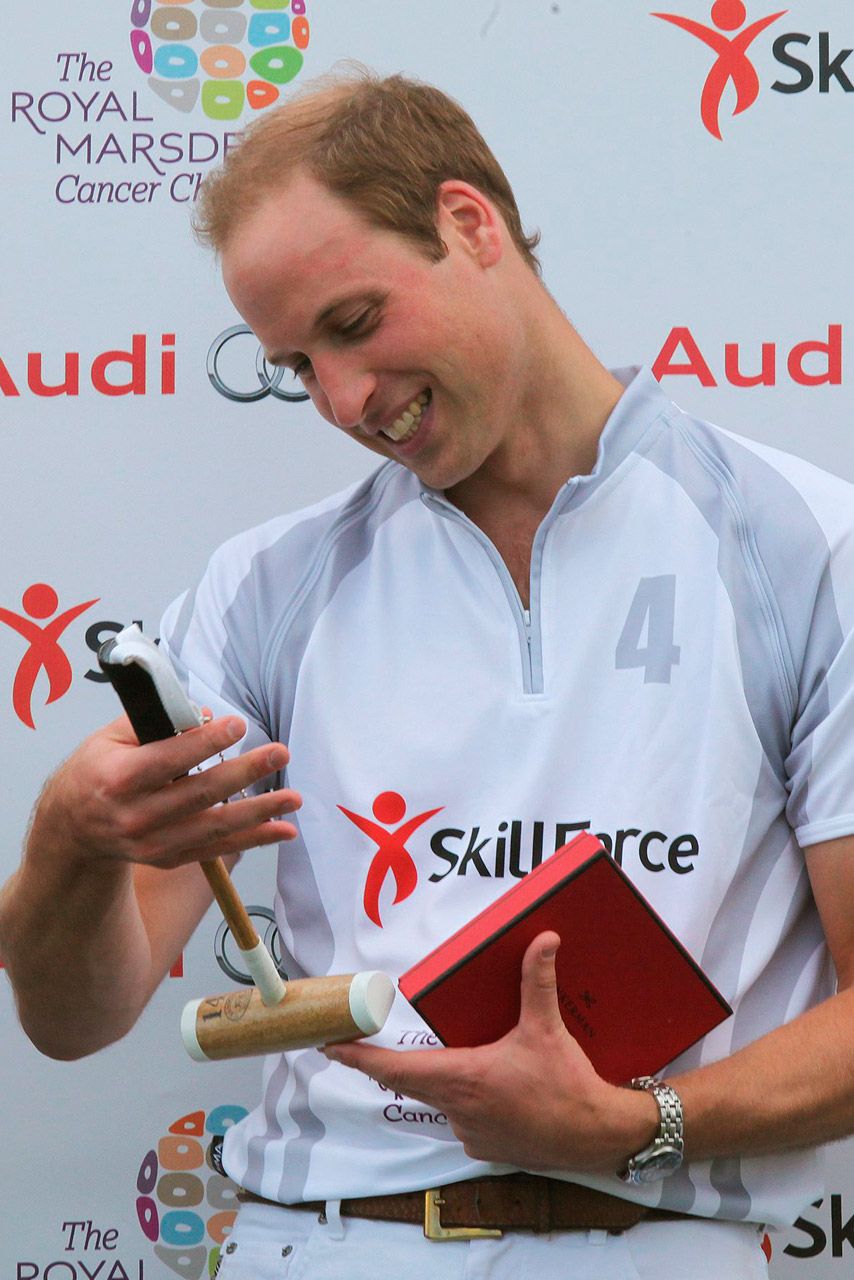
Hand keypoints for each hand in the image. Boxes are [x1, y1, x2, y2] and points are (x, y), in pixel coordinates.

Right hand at [29, 714, 300, 872]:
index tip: (238, 725)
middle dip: (244, 773)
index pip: (169, 758)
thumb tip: (206, 717)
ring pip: (214, 827)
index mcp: (119, 779)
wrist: (72, 827)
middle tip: (279, 754)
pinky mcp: (169, 859)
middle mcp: (136, 815)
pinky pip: (217, 849)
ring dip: (259, 812)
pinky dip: (253, 840)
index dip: (206, 742)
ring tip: (293, 798)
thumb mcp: (109, 738)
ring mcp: (153, 843)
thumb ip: (155, 723)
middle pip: (199, 793)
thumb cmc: (95, 772)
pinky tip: (283, 829)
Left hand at [324, 933, 653, 1172]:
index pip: (395, 1068)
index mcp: (464, 1078)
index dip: (359, 1056)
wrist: (597, 1137)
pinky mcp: (485, 1145)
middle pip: (409, 1082)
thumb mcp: (548, 1029)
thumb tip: (542, 939)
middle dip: (387, 1062)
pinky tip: (492, 1086)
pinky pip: (463, 1117)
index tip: (331, 1046)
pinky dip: (467, 1099)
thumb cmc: (568, 1087)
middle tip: (363, 1044)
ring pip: (439, 1099)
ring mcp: (470, 1132)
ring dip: (440, 1079)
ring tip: (459, 1057)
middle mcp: (458, 1110)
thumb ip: (537, 981)